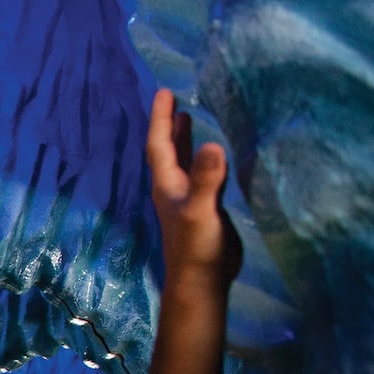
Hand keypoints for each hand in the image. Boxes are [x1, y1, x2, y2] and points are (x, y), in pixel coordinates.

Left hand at [146, 89, 241, 292]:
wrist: (202, 281)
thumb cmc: (197, 248)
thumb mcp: (202, 211)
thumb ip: (207, 179)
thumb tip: (213, 144)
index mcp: (168, 185)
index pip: (159, 145)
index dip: (161, 118)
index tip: (164, 92)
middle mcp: (174, 189)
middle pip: (167, 150)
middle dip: (169, 124)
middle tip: (173, 99)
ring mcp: (189, 199)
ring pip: (183, 162)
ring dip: (184, 140)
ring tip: (188, 118)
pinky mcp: (205, 209)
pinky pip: (201, 175)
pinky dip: (203, 159)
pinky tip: (214, 155)